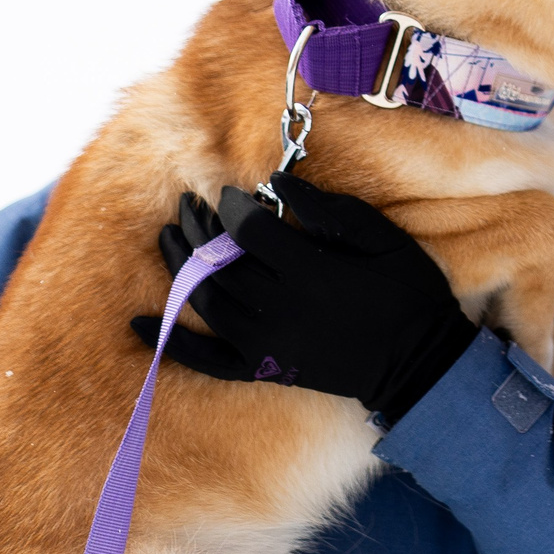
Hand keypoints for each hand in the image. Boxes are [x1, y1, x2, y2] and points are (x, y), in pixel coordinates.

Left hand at [129, 173, 475, 419]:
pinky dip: (168, 342)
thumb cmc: (408, 292)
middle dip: (198, 228)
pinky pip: (203, 359)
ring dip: (178, 267)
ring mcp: (264, 344)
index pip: (250, 232)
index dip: (234, 207)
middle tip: (188, 204)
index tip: (232, 192)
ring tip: (167, 238)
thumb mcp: (385, 240)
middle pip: (219, 263)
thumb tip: (280, 184)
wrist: (416, 363)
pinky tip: (137, 323)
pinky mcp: (261, 369)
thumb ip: (331, 211)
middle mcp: (278, 310)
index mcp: (310, 274)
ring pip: (204, 302)